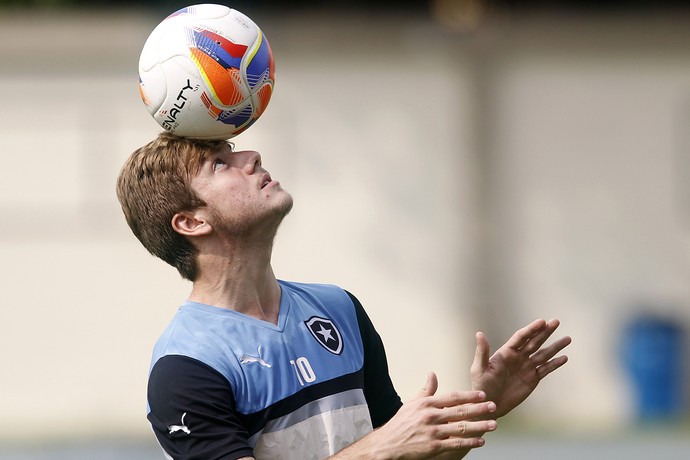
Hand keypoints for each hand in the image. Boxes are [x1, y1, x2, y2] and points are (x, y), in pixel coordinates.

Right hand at [333, 373, 496, 458]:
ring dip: (479, 426)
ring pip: (462, 427)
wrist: (388, 444)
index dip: (469, 396)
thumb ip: (426, 390)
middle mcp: (431, 416)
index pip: (453, 397)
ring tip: (492, 424)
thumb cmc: (400, 424)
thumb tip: (433, 374)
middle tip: (493, 406)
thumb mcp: (412, 403)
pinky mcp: (434, 446)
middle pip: (461, 411)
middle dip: (479, 409)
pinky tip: (480, 441)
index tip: (482, 395)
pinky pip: (456, 444)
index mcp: (427, 404)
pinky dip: (470, 442)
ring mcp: (433, 432)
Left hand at [470, 318, 570, 417]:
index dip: (531, 329)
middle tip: (556, 321)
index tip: (542, 321)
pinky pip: (545, 369)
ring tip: (567, 339)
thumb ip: (482, 352)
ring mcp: (526, 367)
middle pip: (534, 342)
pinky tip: (564, 358)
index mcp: (506, 352)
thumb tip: (479, 333)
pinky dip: (555, 364)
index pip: (521, 337)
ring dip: (555, 347)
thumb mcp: (479, 368)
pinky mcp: (532, 379)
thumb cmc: (481, 386)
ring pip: (543, 354)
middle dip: (545, 332)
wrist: (489, 405)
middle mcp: (518, 357)